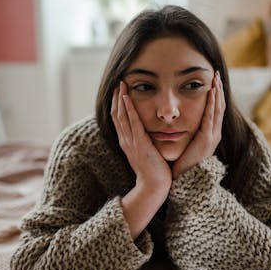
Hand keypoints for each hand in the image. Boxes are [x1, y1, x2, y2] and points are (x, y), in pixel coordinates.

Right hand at [111, 81, 171, 238]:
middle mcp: (126, 141)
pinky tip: (127, 98)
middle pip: (116, 115)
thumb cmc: (154, 172)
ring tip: (121, 84)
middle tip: (118, 82)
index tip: (119, 91)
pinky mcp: (139, 144)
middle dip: (116, 98)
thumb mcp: (147, 153)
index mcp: (127, 142)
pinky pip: (133, 123)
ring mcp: (131, 142)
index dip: (117, 104)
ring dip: (120, 99)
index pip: (119, 119)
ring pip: (122, 116)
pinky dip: (129, 109)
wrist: (154, 187)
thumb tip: (149, 133)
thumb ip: (145, 142)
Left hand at [172, 71, 225, 178]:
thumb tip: (180, 120)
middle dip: (218, 89)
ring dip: (217, 92)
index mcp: (209, 134)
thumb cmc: (182, 163)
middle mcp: (214, 133)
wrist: (184, 179)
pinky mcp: (207, 139)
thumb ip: (188, 131)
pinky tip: (211, 92)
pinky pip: (211, 117)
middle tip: (216, 73)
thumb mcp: (187, 143)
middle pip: (219, 106)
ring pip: (218, 109)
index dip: (215, 95)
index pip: (214, 109)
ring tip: (216, 78)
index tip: (213, 81)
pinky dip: (212, 103)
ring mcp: (213, 136)